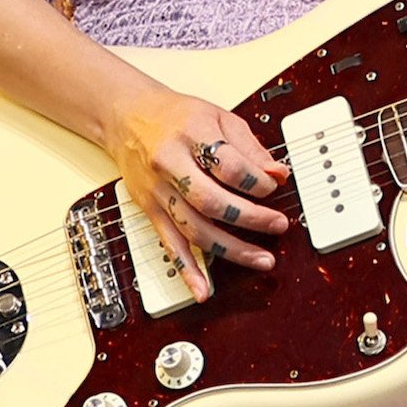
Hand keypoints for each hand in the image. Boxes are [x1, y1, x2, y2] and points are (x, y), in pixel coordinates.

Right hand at [84, 81, 286, 296]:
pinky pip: (170, 245)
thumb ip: (250, 147)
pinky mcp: (150, 210)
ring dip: (231, 249)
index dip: (257, 181)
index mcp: (191, 135)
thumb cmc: (176, 116)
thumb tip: (278, 174)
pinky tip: (202, 290)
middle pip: (211, 201)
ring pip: (194, 229)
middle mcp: (170, 165)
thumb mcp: (218, 117)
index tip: (273, 187)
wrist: (128, 117)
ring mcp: (158, 191)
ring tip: (261, 259)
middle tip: (278, 225)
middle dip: (250, 218)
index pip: (228, 166)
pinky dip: (187, 271)